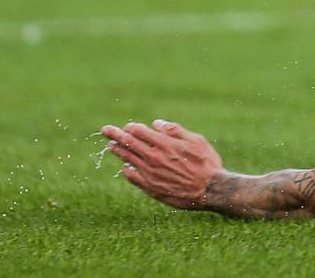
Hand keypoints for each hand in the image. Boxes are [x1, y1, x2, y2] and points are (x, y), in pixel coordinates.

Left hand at [101, 120, 222, 209]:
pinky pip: (134, 178)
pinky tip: (125, 167)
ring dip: (119, 152)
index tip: (128, 126)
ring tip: (110, 146)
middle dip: (116, 135)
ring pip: (129, 159)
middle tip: (105, 130)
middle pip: (130, 143)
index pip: (141, 132)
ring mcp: (150, 174)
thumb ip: (174, 131)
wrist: (209, 189)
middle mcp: (154, 158)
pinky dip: (128, 171)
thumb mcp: (195, 140)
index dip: (132, 128)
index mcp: (165, 144)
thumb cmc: (206, 163)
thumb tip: (156, 124)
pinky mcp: (151, 188)